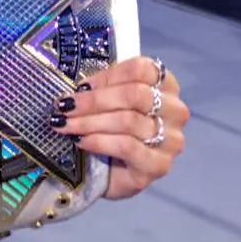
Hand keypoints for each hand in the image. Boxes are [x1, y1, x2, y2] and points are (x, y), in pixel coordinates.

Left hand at [58, 56, 187, 199]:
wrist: (109, 172)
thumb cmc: (109, 129)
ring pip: (128, 121)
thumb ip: (100, 89)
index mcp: (166, 85)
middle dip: (94, 101)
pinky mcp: (160, 164)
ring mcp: (171, 139)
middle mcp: (175, 110)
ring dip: (89, 122)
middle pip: (135, 94)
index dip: (107, 76)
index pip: (141, 69)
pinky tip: (81, 141)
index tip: (81, 87)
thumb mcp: (106, 102)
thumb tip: (79, 89)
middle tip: (65, 107)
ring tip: (66, 125)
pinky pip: (127, 147)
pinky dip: (99, 142)